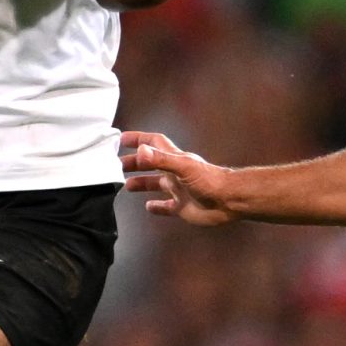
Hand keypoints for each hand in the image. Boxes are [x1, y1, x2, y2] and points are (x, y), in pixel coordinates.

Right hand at [120, 130, 237, 225]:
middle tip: (117, 166)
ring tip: (126, 186)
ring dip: (142, 183)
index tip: (122, 139)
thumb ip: (161, 160)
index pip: (153, 143)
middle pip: (150, 164)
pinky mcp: (182, 207)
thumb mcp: (183, 167)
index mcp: (174, 159)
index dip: (138, 139)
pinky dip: (156, 207)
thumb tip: (141, 151)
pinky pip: (166, 206)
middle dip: (134, 163)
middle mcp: (175, 173)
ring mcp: (178, 189)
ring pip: (155, 184)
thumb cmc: (210, 180)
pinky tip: (149, 207)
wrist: (228, 201)